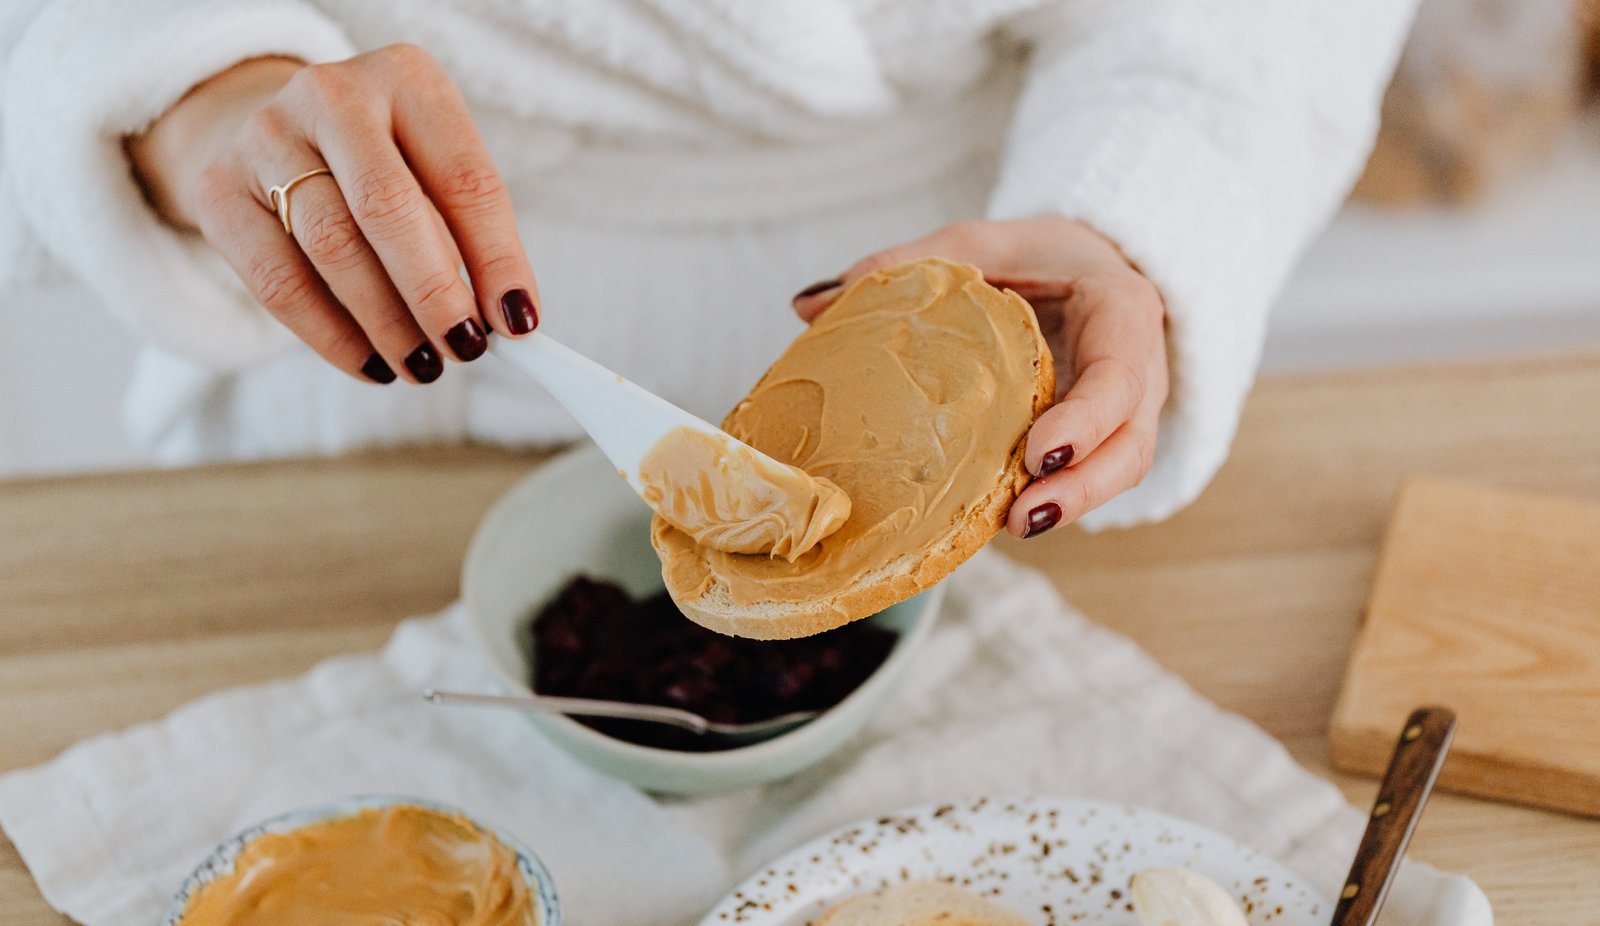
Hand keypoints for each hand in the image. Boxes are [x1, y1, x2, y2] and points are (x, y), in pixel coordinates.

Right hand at [127, 47, 539, 384]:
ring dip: (388, 324)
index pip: (465, 178)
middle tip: (466, 349)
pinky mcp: (220, 191)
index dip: (497, 258)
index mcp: (407, 80)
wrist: (276, 134)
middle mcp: (332, 96)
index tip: (520, 322)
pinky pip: (280, 282)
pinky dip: (332, 336)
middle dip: (435, 294)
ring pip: (333, 249)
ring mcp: (266, 138)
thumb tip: (506, 322)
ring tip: (423, 366)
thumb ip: (469, 236)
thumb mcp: (434, 171)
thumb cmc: (383, 164)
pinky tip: (370, 364)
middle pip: (389, 209)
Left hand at [792, 217, 1168, 537]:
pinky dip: (1053, 498)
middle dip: (1084, 486)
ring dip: (1071, 504)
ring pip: (1118, 470)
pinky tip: (1000, 519)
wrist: (1089, 266)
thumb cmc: (1036, 256)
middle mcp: (1139, 369)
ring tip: (1012, 527)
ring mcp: (1127, 412)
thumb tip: (808, 305)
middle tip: (1024, 516)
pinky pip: (1089, 476)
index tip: (1039, 452)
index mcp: (1120, 310)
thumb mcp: (977, 242)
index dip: (1087, 419)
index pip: (1120, 373)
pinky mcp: (1102, 439)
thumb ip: (906, 265)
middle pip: (1130, 443)